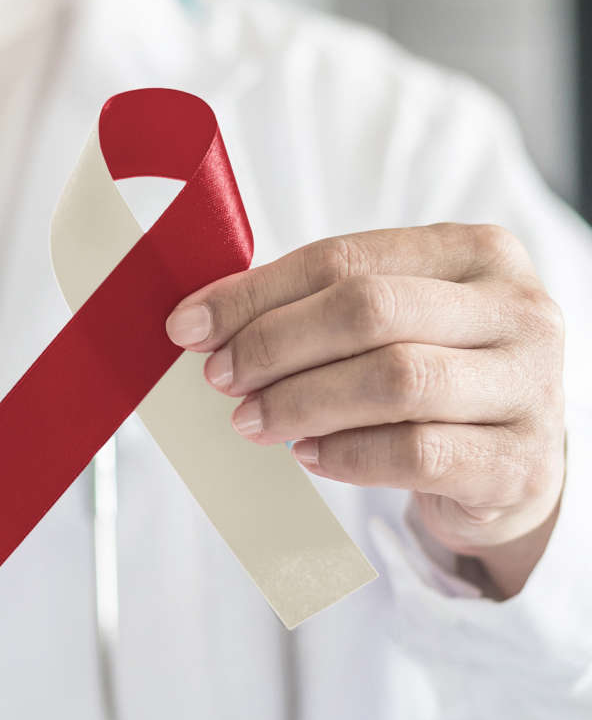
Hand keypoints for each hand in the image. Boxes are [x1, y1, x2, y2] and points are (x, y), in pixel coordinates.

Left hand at [165, 224, 565, 597]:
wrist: (511, 468)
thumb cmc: (432, 378)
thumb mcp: (388, 325)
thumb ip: (310, 308)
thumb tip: (201, 320)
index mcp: (475, 252)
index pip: (344, 259)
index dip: (256, 293)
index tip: (189, 326)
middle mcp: (515, 309)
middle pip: (370, 311)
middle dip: (275, 344)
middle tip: (220, 378)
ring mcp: (529, 386)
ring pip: (395, 380)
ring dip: (301, 402)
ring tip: (251, 420)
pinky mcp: (518, 463)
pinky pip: (417, 453)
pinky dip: (347, 455)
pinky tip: (308, 456)